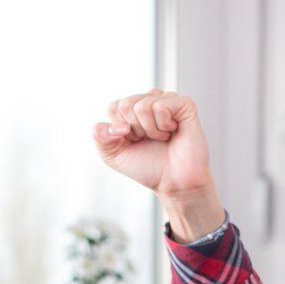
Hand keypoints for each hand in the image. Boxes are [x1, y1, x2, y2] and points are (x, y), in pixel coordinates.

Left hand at [94, 88, 223, 241]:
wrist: (172, 183)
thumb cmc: (147, 167)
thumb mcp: (113, 155)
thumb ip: (100, 136)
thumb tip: (112, 125)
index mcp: (134, 109)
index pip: (114, 107)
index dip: (121, 130)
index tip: (135, 142)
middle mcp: (151, 101)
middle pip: (126, 104)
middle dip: (135, 129)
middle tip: (150, 140)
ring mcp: (168, 100)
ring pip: (143, 105)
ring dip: (150, 130)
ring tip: (162, 138)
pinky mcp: (184, 104)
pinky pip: (161, 106)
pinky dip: (163, 126)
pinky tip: (172, 132)